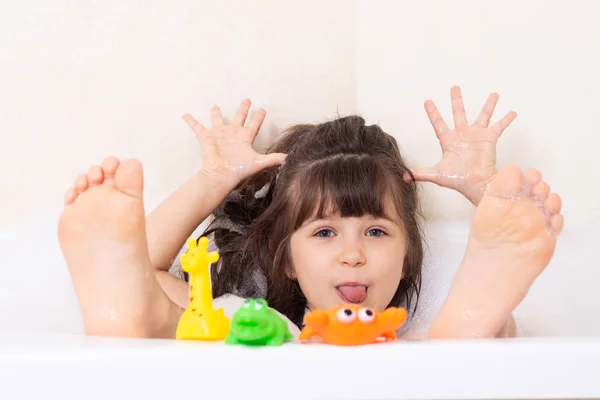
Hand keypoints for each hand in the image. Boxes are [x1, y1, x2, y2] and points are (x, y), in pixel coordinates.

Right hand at [183, 99, 286, 185]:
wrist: (221, 175)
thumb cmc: (239, 169)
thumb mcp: (258, 162)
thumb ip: (273, 159)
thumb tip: (289, 158)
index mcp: (245, 138)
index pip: (254, 124)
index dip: (258, 117)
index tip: (263, 109)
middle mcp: (232, 134)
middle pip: (239, 117)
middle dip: (243, 109)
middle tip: (247, 99)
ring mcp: (219, 135)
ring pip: (217, 120)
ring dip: (215, 113)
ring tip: (214, 105)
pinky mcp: (206, 138)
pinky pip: (197, 127)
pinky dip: (191, 121)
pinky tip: (186, 115)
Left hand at [406, 86, 516, 204]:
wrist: (476, 184)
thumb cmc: (457, 180)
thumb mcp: (436, 174)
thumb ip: (420, 172)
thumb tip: (403, 176)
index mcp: (449, 141)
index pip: (438, 123)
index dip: (433, 112)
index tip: (427, 101)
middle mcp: (462, 135)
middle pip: (458, 113)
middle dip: (456, 100)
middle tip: (455, 87)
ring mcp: (476, 136)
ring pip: (482, 115)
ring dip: (488, 105)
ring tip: (494, 94)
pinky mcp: (489, 139)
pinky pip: (499, 126)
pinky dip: (505, 120)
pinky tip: (512, 112)